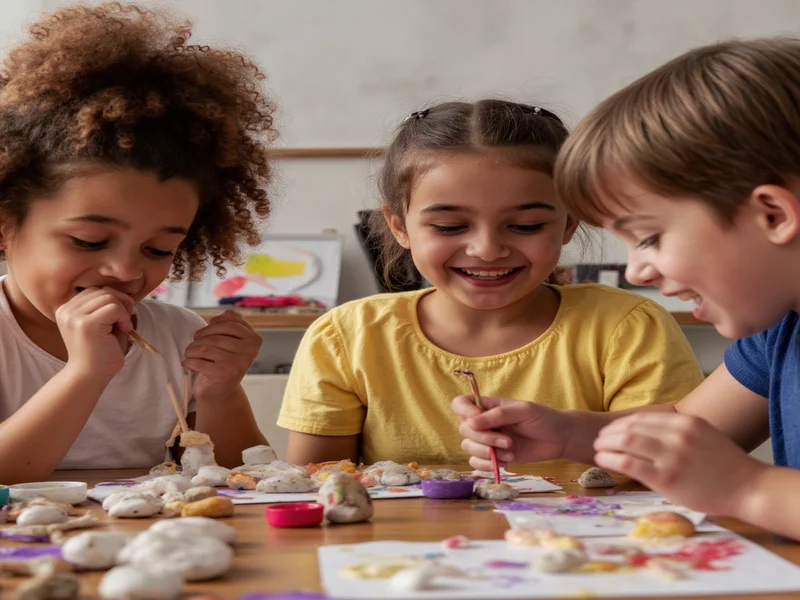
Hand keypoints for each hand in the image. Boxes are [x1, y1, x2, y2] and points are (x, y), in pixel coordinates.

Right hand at [55, 287, 134, 377]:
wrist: (90, 376)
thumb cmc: (100, 352)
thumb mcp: (102, 323)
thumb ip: (108, 306)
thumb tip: (124, 293)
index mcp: (66, 308)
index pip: (94, 290)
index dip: (113, 300)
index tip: (119, 317)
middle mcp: (66, 310)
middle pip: (102, 291)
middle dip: (120, 303)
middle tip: (124, 322)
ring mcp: (74, 316)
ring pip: (109, 297)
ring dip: (123, 311)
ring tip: (122, 327)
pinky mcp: (86, 324)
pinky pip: (113, 308)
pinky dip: (124, 317)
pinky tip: (124, 330)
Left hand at [183, 310, 261, 403]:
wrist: (221, 394)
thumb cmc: (223, 363)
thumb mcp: (232, 342)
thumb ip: (232, 325)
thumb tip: (228, 312)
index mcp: (254, 340)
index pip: (230, 322)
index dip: (213, 325)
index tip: (204, 333)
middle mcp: (249, 352)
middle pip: (215, 336)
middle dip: (199, 339)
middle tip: (193, 346)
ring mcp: (237, 364)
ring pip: (204, 347)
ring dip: (190, 350)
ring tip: (190, 355)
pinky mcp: (222, 374)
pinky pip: (197, 361)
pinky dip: (188, 362)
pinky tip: (188, 365)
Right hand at [452, 395, 573, 470]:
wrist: (559, 439)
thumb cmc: (543, 419)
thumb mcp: (523, 411)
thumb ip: (498, 415)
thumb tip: (471, 423)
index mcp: (488, 406)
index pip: (460, 404)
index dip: (464, 412)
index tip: (478, 421)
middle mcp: (483, 422)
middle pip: (464, 429)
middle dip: (484, 438)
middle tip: (508, 442)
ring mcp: (488, 441)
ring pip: (467, 447)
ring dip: (486, 453)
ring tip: (510, 453)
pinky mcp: (493, 457)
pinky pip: (476, 463)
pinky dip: (487, 465)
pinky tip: (505, 462)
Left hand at [593, 412, 764, 515]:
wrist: (748, 487)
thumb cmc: (724, 464)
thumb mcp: (702, 434)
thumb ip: (675, 430)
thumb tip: (644, 429)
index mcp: (685, 422)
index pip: (642, 417)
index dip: (620, 423)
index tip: (610, 430)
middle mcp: (677, 435)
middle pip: (630, 427)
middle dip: (609, 433)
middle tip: (599, 439)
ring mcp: (671, 456)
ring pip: (625, 442)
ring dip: (606, 445)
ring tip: (598, 450)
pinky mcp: (665, 478)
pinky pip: (628, 463)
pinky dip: (610, 459)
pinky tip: (603, 460)